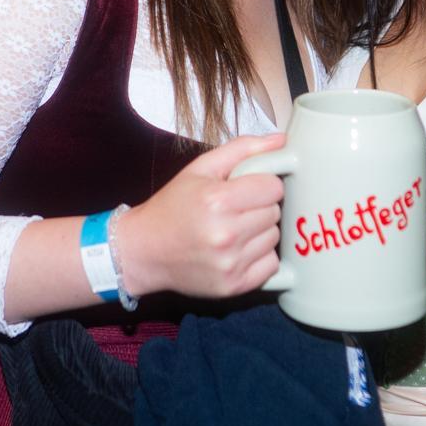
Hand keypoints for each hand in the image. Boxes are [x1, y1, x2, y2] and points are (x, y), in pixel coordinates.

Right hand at [116, 134, 285, 298]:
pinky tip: (237, 251)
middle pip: (275, 212)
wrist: (144, 251)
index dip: (262, 184)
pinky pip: (271, 265)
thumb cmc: (173, 206)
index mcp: (217, 200)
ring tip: (233, 230)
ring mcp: (230, 263)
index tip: (245, 189)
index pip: (273, 187)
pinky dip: (259, 257)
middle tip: (234, 210)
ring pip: (274, 238)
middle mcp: (225, 234)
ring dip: (259, 232)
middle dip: (259, 207)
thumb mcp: (201, 169)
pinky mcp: (234, 286)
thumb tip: (281, 140)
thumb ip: (243, 149)